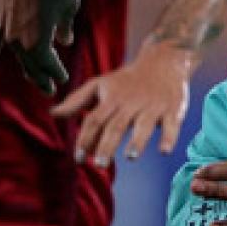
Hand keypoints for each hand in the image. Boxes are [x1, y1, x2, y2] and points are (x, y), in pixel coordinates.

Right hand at [0, 0, 79, 94]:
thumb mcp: (69, 5)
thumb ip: (66, 27)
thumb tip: (65, 41)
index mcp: (40, 43)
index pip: (49, 66)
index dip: (57, 73)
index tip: (62, 79)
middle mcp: (20, 43)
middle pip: (31, 67)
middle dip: (41, 79)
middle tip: (49, 89)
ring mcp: (6, 32)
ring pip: (16, 56)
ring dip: (25, 67)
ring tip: (32, 76)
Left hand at [53, 39, 196, 166]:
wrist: (164, 60)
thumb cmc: (127, 79)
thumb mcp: (100, 85)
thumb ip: (77, 101)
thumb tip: (53, 114)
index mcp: (112, 99)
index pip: (95, 120)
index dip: (86, 138)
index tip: (79, 158)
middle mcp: (131, 103)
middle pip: (117, 125)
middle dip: (107, 145)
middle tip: (100, 164)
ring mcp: (153, 107)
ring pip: (144, 125)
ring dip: (137, 141)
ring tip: (130, 156)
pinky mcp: (173, 109)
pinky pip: (172, 125)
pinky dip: (169, 137)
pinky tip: (164, 150)